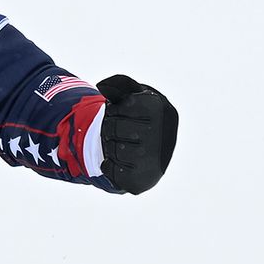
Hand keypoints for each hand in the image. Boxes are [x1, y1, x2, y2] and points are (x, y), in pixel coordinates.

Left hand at [96, 75, 177, 193]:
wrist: (152, 154)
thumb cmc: (141, 119)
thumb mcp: (135, 95)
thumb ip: (119, 84)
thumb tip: (102, 87)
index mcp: (160, 108)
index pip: (117, 107)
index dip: (115, 110)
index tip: (126, 114)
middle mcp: (161, 135)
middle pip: (111, 127)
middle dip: (110, 128)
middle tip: (123, 131)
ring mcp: (153, 159)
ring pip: (111, 148)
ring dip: (111, 146)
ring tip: (125, 145)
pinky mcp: (142, 179)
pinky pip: (110, 169)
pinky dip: (109, 165)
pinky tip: (123, 162)